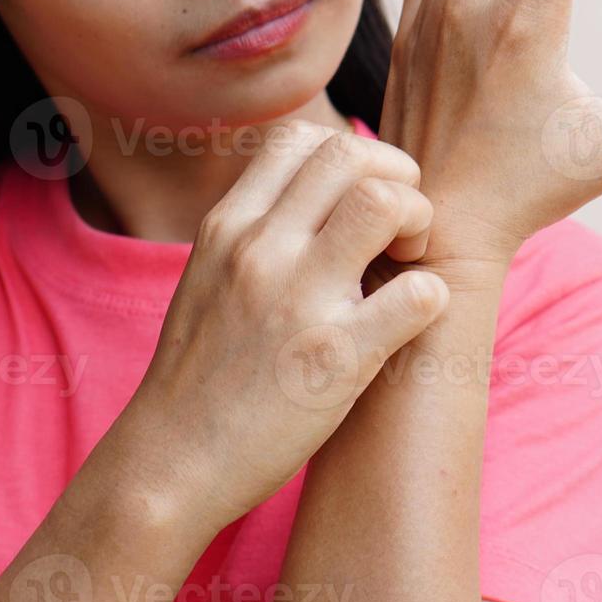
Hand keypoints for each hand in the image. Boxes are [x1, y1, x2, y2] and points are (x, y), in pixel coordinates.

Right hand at [127, 121, 448, 528]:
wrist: (171, 463)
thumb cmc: (200, 373)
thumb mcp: (210, 274)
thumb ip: (257, 228)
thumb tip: (315, 193)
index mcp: (228, 225)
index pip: (301, 138)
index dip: (352, 154)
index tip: (363, 196)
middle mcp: (260, 249)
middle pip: (351, 155)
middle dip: (398, 177)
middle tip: (403, 226)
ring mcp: (298, 301)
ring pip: (386, 204)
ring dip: (419, 223)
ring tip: (409, 263)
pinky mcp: (337, 359)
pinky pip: (417, 294)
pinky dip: (430, 297)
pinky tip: (412, 317)